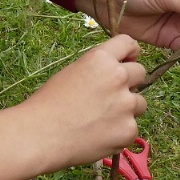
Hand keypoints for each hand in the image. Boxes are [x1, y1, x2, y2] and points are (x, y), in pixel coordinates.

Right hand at [0, 34, 147, 179]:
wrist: (39, 136)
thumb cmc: (49, 104)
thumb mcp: (73, 72)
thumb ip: (98, 69)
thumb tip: (119, 74)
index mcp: (101, 59)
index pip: (128, 43)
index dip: (129, 52)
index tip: (128, 60)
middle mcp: (118, 77)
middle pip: (140, 73)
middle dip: (130, 83)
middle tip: (111, 97)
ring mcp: (126, 104)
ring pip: (140, 103)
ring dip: (127, 110)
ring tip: (101, 120)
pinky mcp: (128, 129)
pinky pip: (132, 128)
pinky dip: (119, 133)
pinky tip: (98, 136)